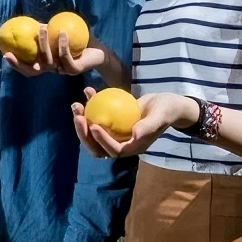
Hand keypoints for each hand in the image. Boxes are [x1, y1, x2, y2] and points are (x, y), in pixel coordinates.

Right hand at [2, 26, 105, 77]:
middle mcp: (51, 69)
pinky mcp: (74, 69)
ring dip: (43, 44)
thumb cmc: (77, 40)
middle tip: (9, 53)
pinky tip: (61, 32)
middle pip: (31, 71)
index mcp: (45, 63)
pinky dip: (62, 44)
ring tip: (41, 28)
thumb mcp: (56, 33)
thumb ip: (44, 31)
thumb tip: (27, 21)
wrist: (98, 50)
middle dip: (19, 64)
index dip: (12, 61)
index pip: (25, 66)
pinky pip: (65, 56)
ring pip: (48, 60)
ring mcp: (62, 71)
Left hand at [71, 88, 198, 157]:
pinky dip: (90, 104)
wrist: (164, 104)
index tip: (94, 125)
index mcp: (133, 147)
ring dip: (81, 120)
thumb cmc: (165, 110)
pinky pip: (97, 115)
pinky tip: (87, 90)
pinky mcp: (111, 121)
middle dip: (83, 134)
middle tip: (78, 116)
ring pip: (92, 132)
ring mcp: (115, 133)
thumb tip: (135, 135)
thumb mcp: (160, 116)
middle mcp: (121, 143)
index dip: (101, 141)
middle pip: (97, 146)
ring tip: (76, 105)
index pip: (113, 150)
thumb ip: (149, 126)